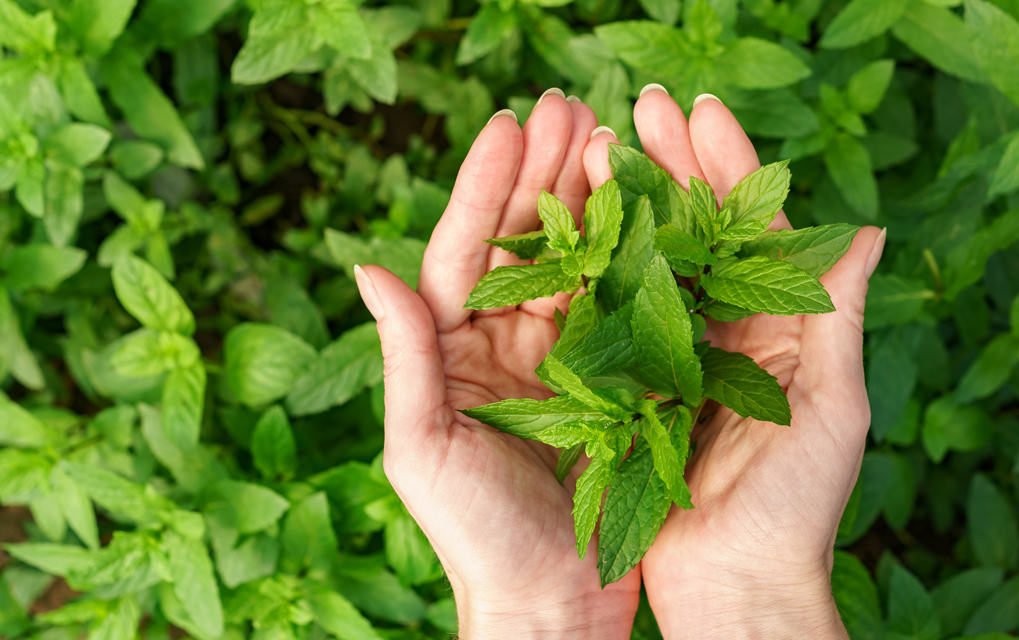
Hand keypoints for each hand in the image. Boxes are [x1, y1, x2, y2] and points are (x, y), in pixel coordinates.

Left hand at [354, 91, 640, 638]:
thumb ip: (405, 356)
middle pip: (524, 242)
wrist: (550, 603)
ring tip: (612, 137)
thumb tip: (368, 266)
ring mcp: (560, 360)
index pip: (466, 252)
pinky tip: (650, 212)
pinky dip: (632, 258)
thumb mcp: (425, 448)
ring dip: (591, 199)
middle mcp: (504, 345)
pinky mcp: (610, 382)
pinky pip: (620, 308)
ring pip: (575, 262)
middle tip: (571, 105)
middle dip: (544, 173)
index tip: (511, 125)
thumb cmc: (475, 538)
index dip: (486, 186)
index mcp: (452, 353)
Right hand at [582, 88, 884, 638]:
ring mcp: (681, 359)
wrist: (735, 587)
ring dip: (633, 203)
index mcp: (785, 330)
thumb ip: (837, 317)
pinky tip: (577, 224)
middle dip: (674, 166)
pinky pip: (618, 319)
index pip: (758, 230)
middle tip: (640, 105)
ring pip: (655, 263)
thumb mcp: (832, 408)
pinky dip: (601, 270)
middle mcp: (732, 334)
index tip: (699, 111)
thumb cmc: (798, 508)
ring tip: (601, 144)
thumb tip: (868, 231)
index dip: (730, 167)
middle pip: (702, 232)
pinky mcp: (636, 390)